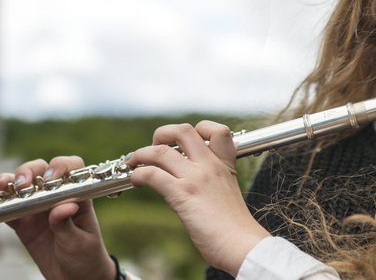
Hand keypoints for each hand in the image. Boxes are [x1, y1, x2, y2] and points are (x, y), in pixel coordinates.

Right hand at [0, 156, 115, 279]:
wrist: (75, 277)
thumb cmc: (85, 256)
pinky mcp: (23, 222)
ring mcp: (37, 208)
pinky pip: (5, 208)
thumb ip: (67, 224)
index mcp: (76, 196)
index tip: (50, 177)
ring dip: (6, 183)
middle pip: (40, 171)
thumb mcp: (78, 242)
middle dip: (28, 172)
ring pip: (20, 187)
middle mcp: (55, 196)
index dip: (60, 166)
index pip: (71, 168)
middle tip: (21, 185)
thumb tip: (64, 207)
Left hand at [128, 121, 270, 275]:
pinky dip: (138, 174)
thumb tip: (193, 187)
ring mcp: (196, 178)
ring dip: (141, 154)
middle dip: (162, 134)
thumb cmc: (236, 229)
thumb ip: (214, 184)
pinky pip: (152, 174)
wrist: (242, 245)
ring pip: (161, 151)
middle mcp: (210, 166)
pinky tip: (136, 181)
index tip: (186, 143)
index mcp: (225, 166)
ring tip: (133, 163)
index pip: (218, 131)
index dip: (199, 129)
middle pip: (183, 131)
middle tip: (154, 147)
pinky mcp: (182, 195)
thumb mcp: (229, 195)